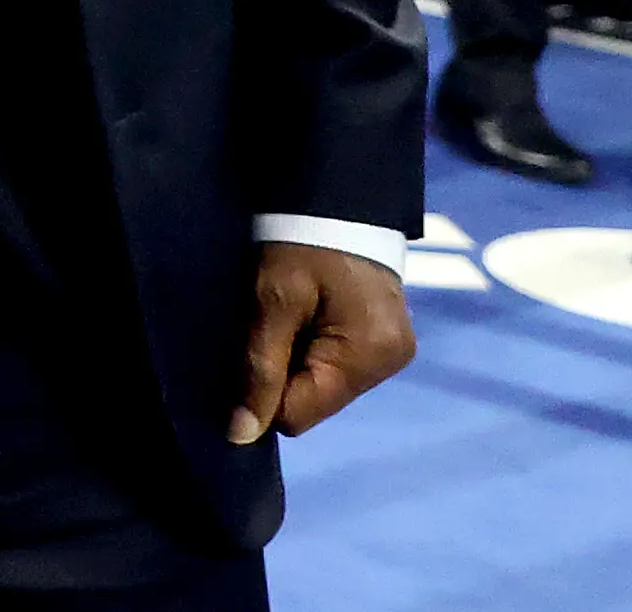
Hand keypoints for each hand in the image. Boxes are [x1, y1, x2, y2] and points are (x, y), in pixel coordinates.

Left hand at [233, 242, 414, 442]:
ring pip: (323, 384)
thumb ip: (259, 367)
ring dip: (295, 358)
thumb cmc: (300, 242)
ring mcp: (391, 353)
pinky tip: (302, 314)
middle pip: (313, 400)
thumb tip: (241, 434)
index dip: (261, 394)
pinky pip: (336, 363)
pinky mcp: (384, 339)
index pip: (300, 415)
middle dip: (280, 373)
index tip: (241, 355)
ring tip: (284, 315)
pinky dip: (311, 347)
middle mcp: (389, 364)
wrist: (335, 196)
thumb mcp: (272, 300)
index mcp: (368, 357)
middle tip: (264, 325)